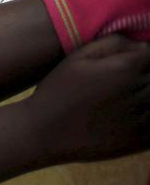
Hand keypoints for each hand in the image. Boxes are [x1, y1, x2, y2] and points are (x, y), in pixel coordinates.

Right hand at [26, 35, 149, 162]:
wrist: (45, 132)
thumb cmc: (58, 91)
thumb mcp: (76, 58)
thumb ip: (111, 44)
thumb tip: (139, 44)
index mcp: (124, 69)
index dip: (143, 55)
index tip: (132, 60)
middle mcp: (138, 92)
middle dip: (145, 73)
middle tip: (124, 78)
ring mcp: (141, 118)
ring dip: (147, 94)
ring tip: (127, 94)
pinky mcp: (140, 140)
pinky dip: (148, 115)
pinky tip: (133, 112)